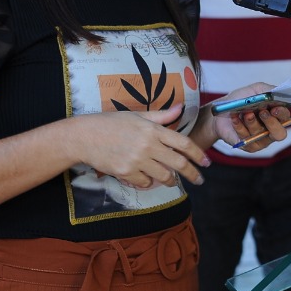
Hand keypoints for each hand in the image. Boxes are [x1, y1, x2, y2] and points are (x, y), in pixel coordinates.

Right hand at [71, 106, 209, 189]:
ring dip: (170, 180)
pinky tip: (148, 180)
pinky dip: (148, 182)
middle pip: (178, 163)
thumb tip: (181, 108)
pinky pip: (144, 182)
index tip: (207, 163)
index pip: (183, 143)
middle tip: (199, 180)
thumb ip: (161, 115)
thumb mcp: (137, 115)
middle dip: (193, 174)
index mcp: (153, 129)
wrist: (83, 136)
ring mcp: (137, 160)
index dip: (199, 154)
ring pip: (163, 176)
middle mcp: (148, 145)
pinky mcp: (125, 172)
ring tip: (172, 181)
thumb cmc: (110, 123)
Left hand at [209, 82, 290, 152]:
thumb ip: (270, 90)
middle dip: (271, 122)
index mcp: (276, 116)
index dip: (282, 113)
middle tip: (262, 112)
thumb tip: (280, 93)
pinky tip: (234, 118)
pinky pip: (246, 138)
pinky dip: (239, 126)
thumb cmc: (241, 99)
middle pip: (279, 133)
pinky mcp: (248, 146)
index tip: (275, 108)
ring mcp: (260, 139)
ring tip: (244, 113)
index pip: (285, 117)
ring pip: (260, 134)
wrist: (220, 109)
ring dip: (252, 122)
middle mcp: (271, 129)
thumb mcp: (256, 90)